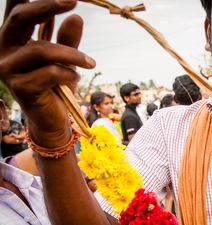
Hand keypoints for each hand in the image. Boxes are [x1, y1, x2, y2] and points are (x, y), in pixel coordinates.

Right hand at [0, 0, 95, 146]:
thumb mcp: (65, 58)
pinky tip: (74, 78)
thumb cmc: (56, 84)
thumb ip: (68, 38)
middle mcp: (3, 50)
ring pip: (40, 49)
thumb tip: (76, 17)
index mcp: (12, 38)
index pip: (14, 8)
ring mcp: (8, 69)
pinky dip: (68, 73)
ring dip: (71, 53)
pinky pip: (50, 73)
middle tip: (73, 1)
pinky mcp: (20, 88)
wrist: (51, 118)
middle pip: (19, 18)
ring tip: (90, 62)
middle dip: (47, 6)